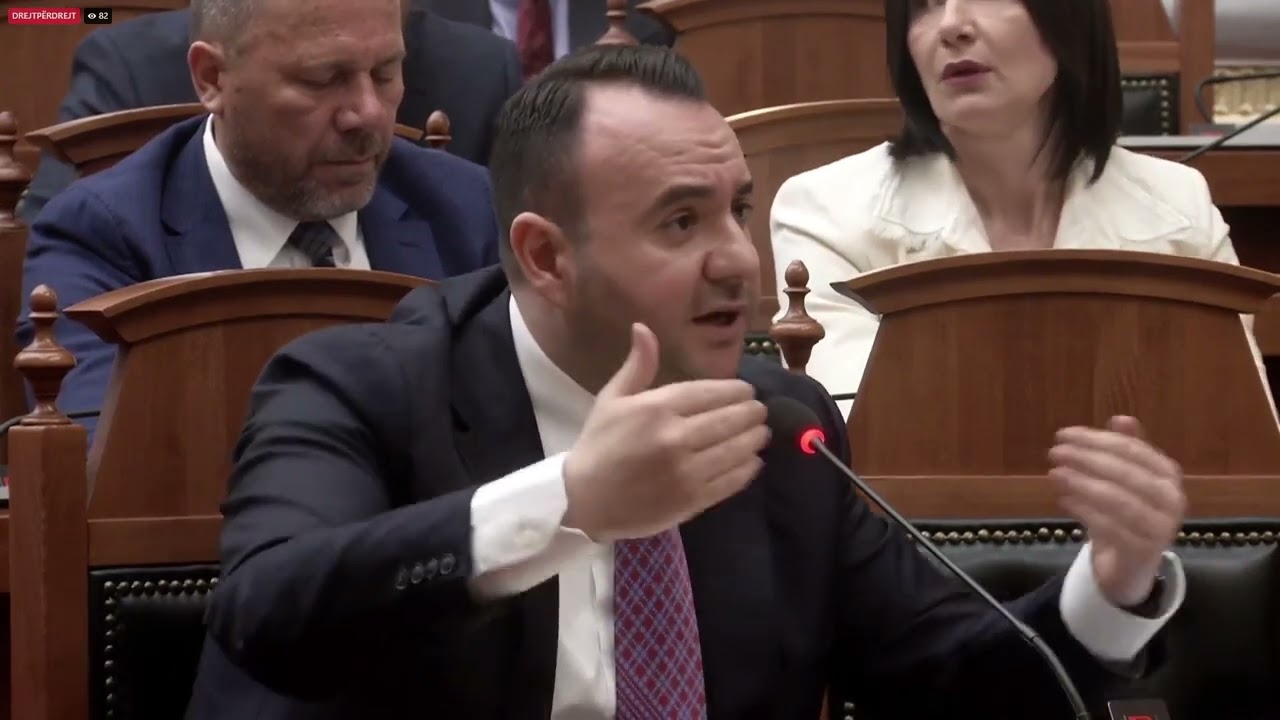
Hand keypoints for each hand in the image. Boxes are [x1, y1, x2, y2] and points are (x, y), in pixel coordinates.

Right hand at [562, 323, 769, 541]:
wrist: (584, 500)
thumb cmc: (599, 444)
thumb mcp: (612, 399)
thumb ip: (637, 365)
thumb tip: (643, 327)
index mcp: (656, 408)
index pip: (710, 392)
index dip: (735, 391)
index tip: (747, 391)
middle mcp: (675, 437)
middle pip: (729, 419)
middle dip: (751, 413)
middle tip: (759, 411)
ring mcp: (686, 471)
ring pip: (736, 449)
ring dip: (754, 439)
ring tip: (761, 433)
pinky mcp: (692, 500)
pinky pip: (731, 481)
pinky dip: (747, 469)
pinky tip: (752, 461)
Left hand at [1049, 416, 1185, 607]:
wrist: (1132, 566)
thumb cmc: (1127, 515)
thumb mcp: (1124, 479)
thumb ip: (1125, 449)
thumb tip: (1121, 419)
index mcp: (1168, 474)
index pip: (1132, 449)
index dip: (1096, 439)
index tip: (1064, 434)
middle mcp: (1171, 499)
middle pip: (1126, 472)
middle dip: (1087, 459)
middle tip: (1055, 452)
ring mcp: (1161, 527)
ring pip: (1119, 500)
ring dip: (1083, 484)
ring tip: (1054, 473)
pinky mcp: (1143, 551)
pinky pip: (1111, 528)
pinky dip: (1085, 511)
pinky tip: (1063, 499)